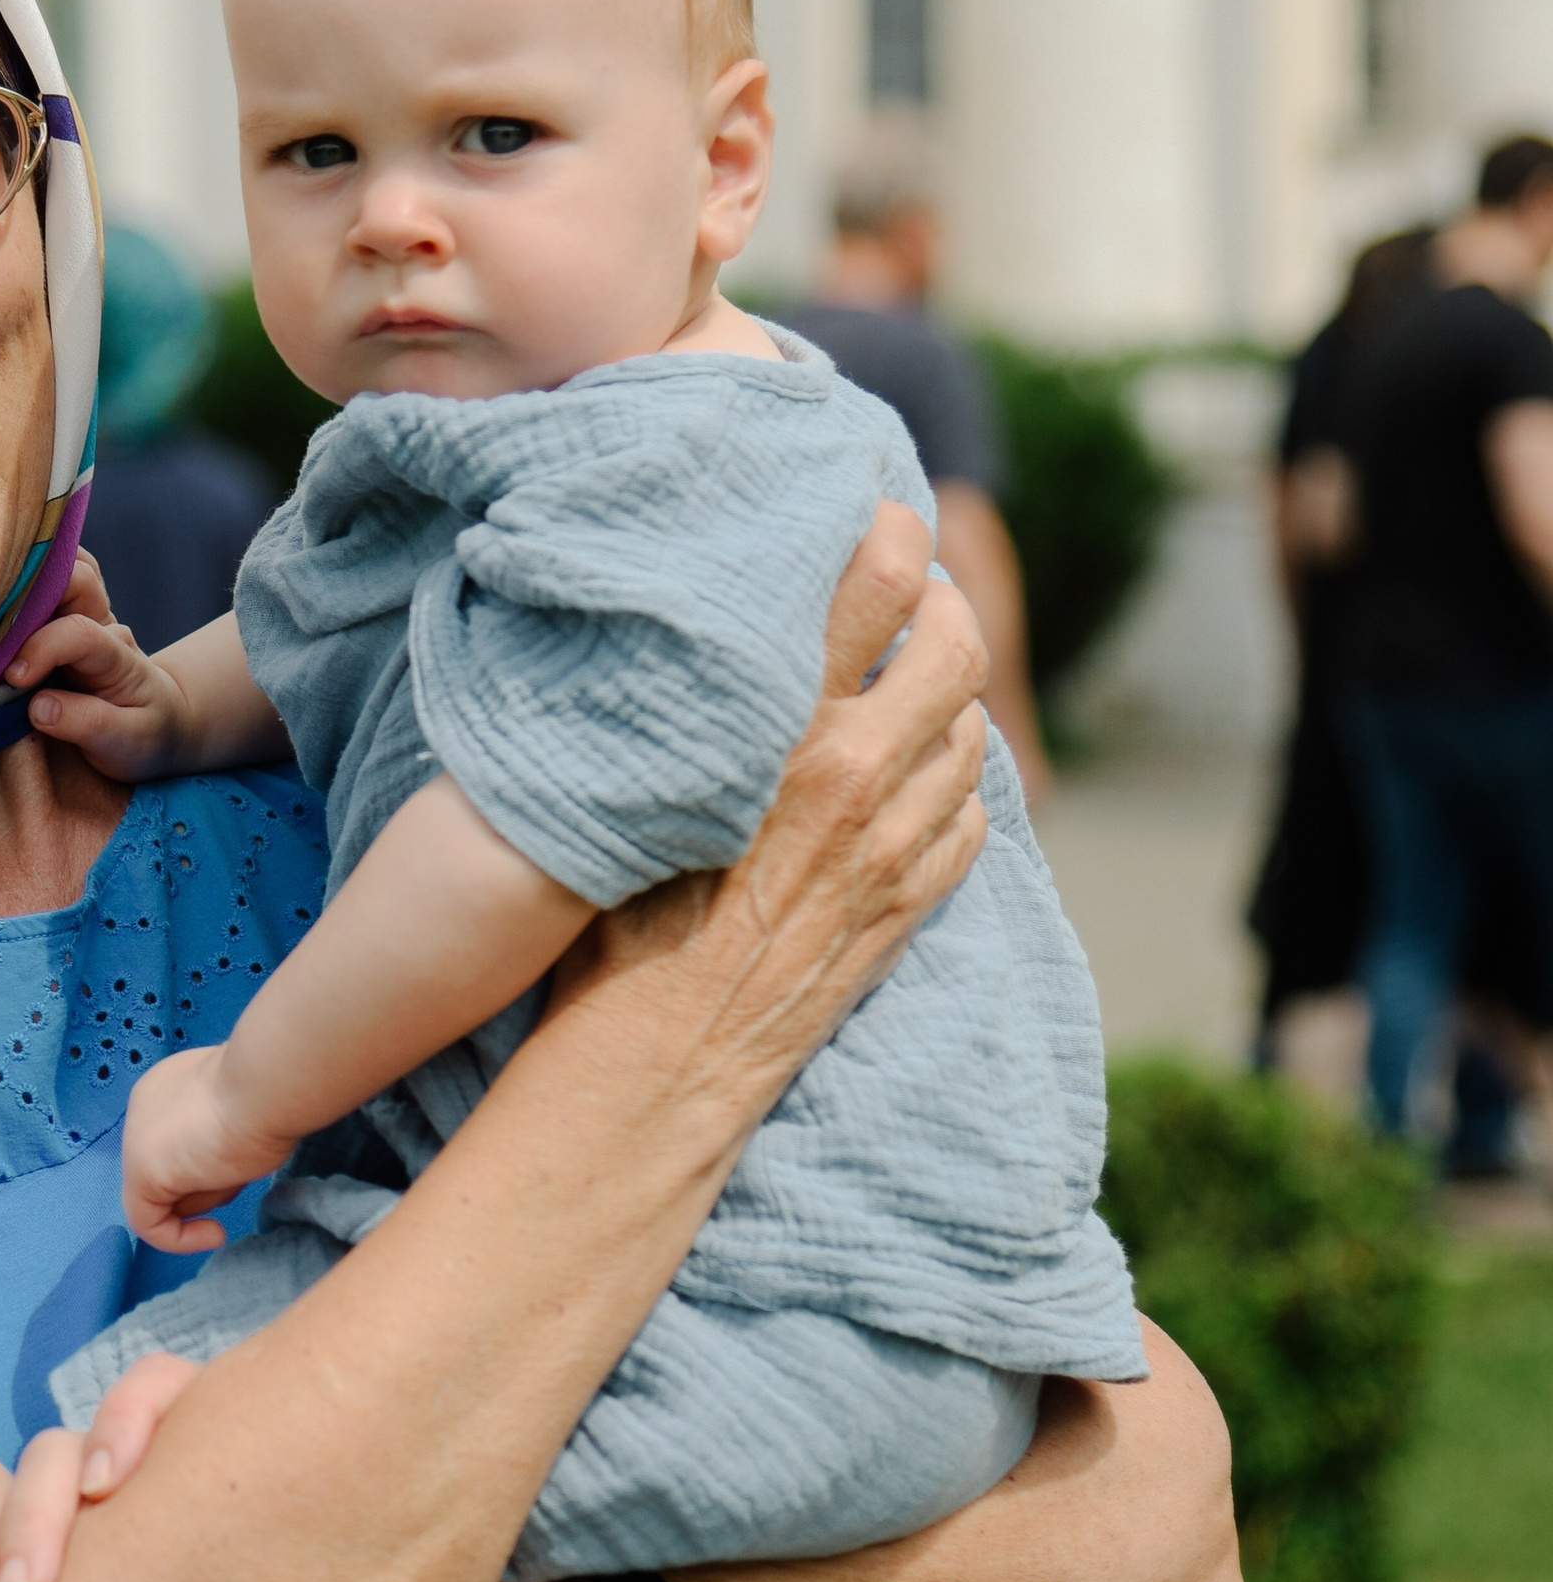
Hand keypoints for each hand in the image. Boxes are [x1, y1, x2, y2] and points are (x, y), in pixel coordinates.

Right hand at [6, 558, 192, 780]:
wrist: (159, 720)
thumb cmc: (142, 733)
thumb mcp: (126, 740)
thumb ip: (85, 724)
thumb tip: (37, 707)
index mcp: (118, 656)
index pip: (79, 633)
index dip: (42, 647)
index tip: (13, 678)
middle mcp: (104, 624)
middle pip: (77, 579)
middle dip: (33, 591)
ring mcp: (88, 614)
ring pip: (67, 566)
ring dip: (32, 573)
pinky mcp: (69, 615)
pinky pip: (54, 578)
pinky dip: (31, 574)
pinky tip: (2, 584)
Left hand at [119, 1044, 291, 1250]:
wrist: (269, 1083)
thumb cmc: (269, 1091)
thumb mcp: (242, 1114)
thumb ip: (221, 1134)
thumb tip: (218, 1166)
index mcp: (168, 1088)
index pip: (179, 1142)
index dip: (208, 1167)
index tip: (240, 1170)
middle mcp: (144, 1109)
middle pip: (171, 1169)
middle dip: (208, 1183)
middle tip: (240, 1172)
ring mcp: (137, 1138)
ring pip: (166, 1193)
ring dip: (207, 1196)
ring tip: (236, 1173)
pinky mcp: (141, 1171)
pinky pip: (147, 1222)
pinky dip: (178, 1239)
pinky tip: (214, 1235)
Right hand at [546, 506, 988, 1111]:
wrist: (656, 1060)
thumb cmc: (612, 915)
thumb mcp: (642, 781)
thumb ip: (699, 703)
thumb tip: (716, 629)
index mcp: (785, 729)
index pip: (880, 583)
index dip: (896, 536)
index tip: (883, 522)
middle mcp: (855, 775)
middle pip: (956, 648)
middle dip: (945, 610)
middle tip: (916, 601)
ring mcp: (894, 846)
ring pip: (969, 732)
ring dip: (946, 702)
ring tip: (907, 692)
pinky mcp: (908, 907)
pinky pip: (969, 818)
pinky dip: (952, 788)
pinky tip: (912, 785)